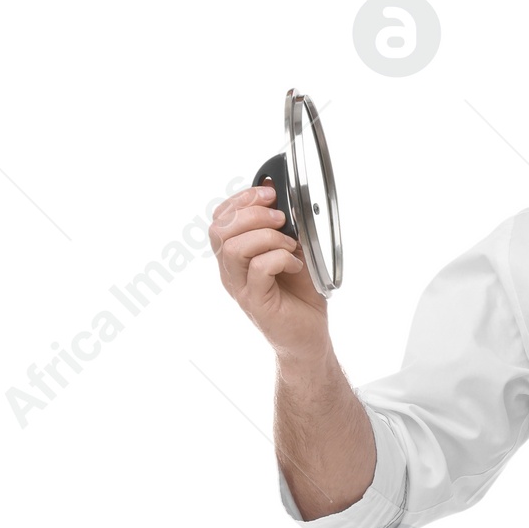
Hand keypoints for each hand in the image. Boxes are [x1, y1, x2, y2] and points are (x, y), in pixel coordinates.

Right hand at [208, 182, 330, 366]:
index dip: (241, 200)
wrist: (309, 338)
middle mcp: (231, 271)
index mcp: (234, 256)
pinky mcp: (255, 302)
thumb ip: (282, 224)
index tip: (269, 193)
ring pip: (234, 248)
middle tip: (281, 220)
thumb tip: (277, 189)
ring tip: (289, 246)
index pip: (220, 219)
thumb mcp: (292, 250)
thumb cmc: (300, 295)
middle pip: (220, 230)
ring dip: (267, 237)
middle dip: (253, 214)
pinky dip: (281, 258)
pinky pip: (259, 268)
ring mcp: (240, 288)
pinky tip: (295, 265)